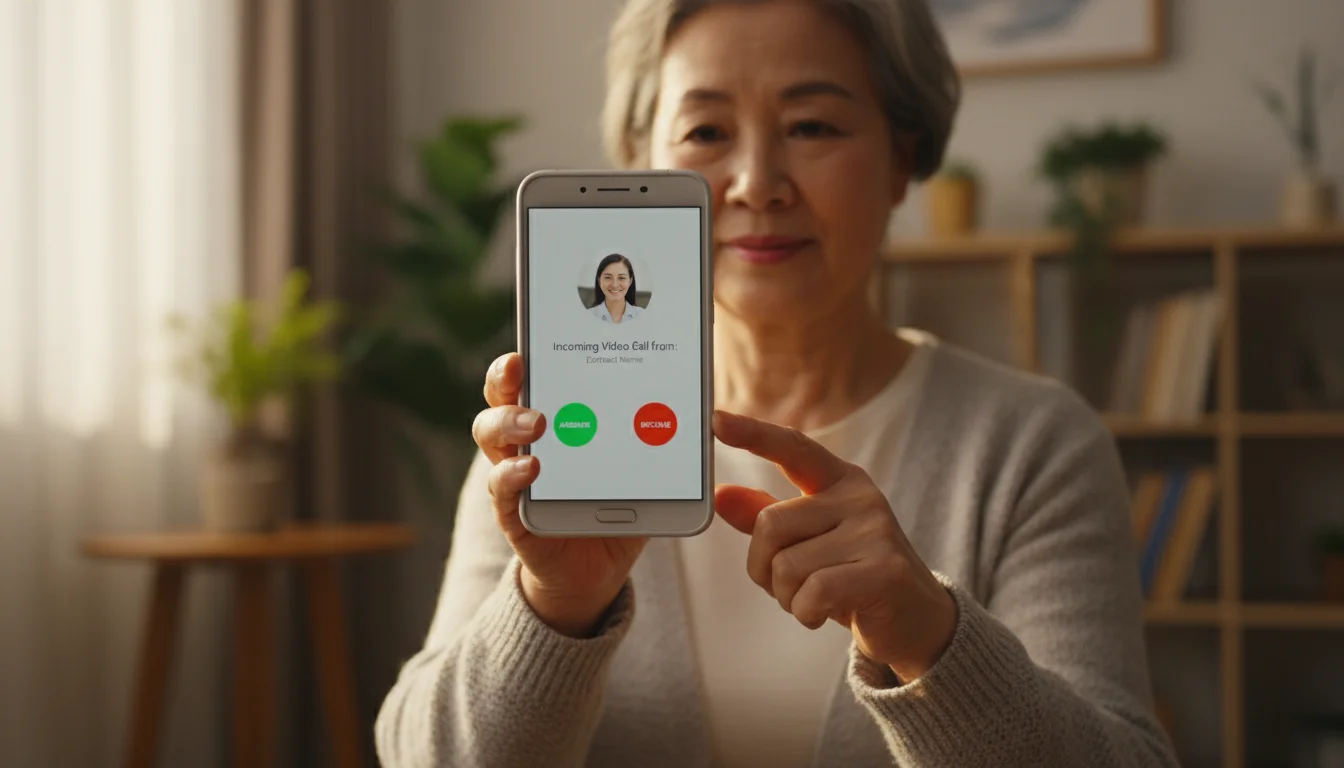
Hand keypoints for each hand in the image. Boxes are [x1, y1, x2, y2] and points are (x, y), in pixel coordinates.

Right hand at [472, 353, 647, 637]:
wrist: (597, 565)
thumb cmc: (618, 500)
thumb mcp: (644, 464)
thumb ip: (667, 437)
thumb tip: (710, 412)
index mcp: (555, 412)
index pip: (531, 373)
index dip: (525, 353)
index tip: (534, 337)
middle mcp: (524, 437)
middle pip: (500, 395)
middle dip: (507, 377)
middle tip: (524, 370)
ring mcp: (514, 472)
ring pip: (490, 434)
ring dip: (509, 422)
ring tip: (537, 422)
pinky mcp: (514, 513)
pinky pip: (501, 489)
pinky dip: (512, 475)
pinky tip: (533, 468)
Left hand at [711, 410, 956, 682]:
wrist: (916, 621)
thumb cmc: (853, 577)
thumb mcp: (808, 543)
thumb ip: (765, 518)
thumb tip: (720, 496)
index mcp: (840, 481)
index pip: (793, 448)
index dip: (754, 434)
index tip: (716, 420)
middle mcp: (859, 497)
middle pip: (771, 524)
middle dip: (762, 568)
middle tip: (785, 587)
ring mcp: (876, 531)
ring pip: (787, 565)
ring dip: (786, 597)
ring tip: (812, 602)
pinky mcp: (886, 570)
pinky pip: (814, 592)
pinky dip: (804, 613)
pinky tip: (821, 615)